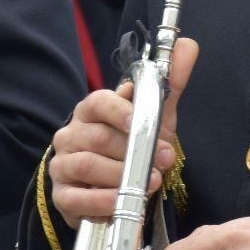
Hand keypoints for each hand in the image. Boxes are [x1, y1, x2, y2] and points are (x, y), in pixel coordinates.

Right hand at [49, 37, 198, 227]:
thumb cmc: (133, 147)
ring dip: (120, 176)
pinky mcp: (62, 196)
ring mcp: (63, 165)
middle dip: (134, 150)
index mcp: (91, 111)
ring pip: (86, 165)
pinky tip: (122, 203)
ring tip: (148, 184)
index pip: (98, 102)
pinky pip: (77, 198)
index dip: (120, 111)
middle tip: (163, 160)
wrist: (115, 188)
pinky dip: (102, 201)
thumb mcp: (156, 117)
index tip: (142, 124)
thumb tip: (187, 46)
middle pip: (97, 137)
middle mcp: (71, 134)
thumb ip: (170, 85)